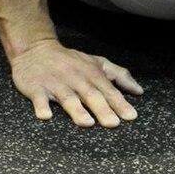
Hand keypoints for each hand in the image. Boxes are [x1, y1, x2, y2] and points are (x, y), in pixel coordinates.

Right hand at [9, 40, 142, 126]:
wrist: (35, 49)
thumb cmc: (69, 61)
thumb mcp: (96, 63)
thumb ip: (118, 75)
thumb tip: (139, 91)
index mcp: (91, 73)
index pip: (108, 90)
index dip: (119, 103)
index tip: (130, 116)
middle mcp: (75, 78)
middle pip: (90, 95)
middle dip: (102, 109)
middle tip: (113, 123)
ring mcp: (55, 83)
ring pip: (67, 97)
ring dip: (77, 110)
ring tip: (87, 122)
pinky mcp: (35, 87)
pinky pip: (39, 98)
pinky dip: (41, 106)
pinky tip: (46, 115)